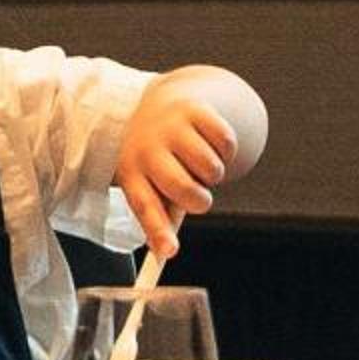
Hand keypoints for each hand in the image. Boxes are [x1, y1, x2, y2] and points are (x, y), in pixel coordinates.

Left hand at [116, 80, 241, 257]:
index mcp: (132, 173)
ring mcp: (170, 128)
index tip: (170, 252)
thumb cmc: (156, 161)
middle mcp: (148, 149)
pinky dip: (227, 150)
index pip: (145, 207)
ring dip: (214, 174)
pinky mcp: (194, 111)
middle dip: (200, 200)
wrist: (154, 105)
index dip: (158, 231)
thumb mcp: (152, 186)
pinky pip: (226, 142)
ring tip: (200, 164)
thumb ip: (162, 218)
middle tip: (198, 196)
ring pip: (211, 168)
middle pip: (185, 190)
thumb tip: (165, 254)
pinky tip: (210, 143)